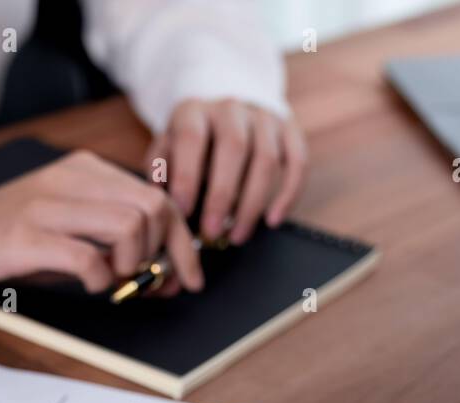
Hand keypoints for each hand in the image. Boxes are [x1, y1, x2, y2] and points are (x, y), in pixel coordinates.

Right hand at [0, 150, 202, 293]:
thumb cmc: (7, 242)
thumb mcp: (67, 231)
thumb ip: (113, 243)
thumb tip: (167, 275)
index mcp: (85, 171)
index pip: (159, 197)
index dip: (182, 243)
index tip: (186, 278)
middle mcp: (71, 177)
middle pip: (154, 208)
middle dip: (163, 255)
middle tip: (144, 284)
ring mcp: (47, 204)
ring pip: (130, 226)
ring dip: (132, 265)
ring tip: (110, 281)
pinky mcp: (25, 236)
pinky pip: (88, 257)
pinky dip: (99, 279)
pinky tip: (86, 285)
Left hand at [149, 98, 307, 245]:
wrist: (225, 112)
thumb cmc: (191, 144)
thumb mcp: (167, 149)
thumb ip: (161, 172)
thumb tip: (162, 203)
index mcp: (194, 111)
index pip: (192, 138)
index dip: (187, 175)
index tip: (183, 211)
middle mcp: (231, 108)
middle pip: (234, 148)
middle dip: (222, 196)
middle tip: (212, 232)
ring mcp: (264, 118)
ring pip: (266, 159)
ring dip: (252, 204)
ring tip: (237, 236)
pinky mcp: (290, 131)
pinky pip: (297, 162)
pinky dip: (288, 195)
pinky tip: (272, 221)